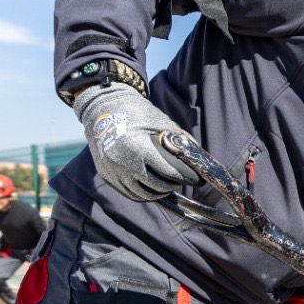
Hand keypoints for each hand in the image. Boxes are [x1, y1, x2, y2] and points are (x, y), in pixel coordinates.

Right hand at [73, 83, 198, 201]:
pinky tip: (154, 186)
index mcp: (138, 147)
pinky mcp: (107, 176)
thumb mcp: (162, 124)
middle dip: (174, 185)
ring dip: (160, 192)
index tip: (198, 180)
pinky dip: (145, 193)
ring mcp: (113, 171)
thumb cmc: (137, 114)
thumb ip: (181, 142)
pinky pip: (130, 194)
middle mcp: (123, 162)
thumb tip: (199, 161)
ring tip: (168, 183)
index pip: (170, 172)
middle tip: (181, 180)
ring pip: (144, 195)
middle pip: (158, 186)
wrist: (103, 108)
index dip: (187, 178)